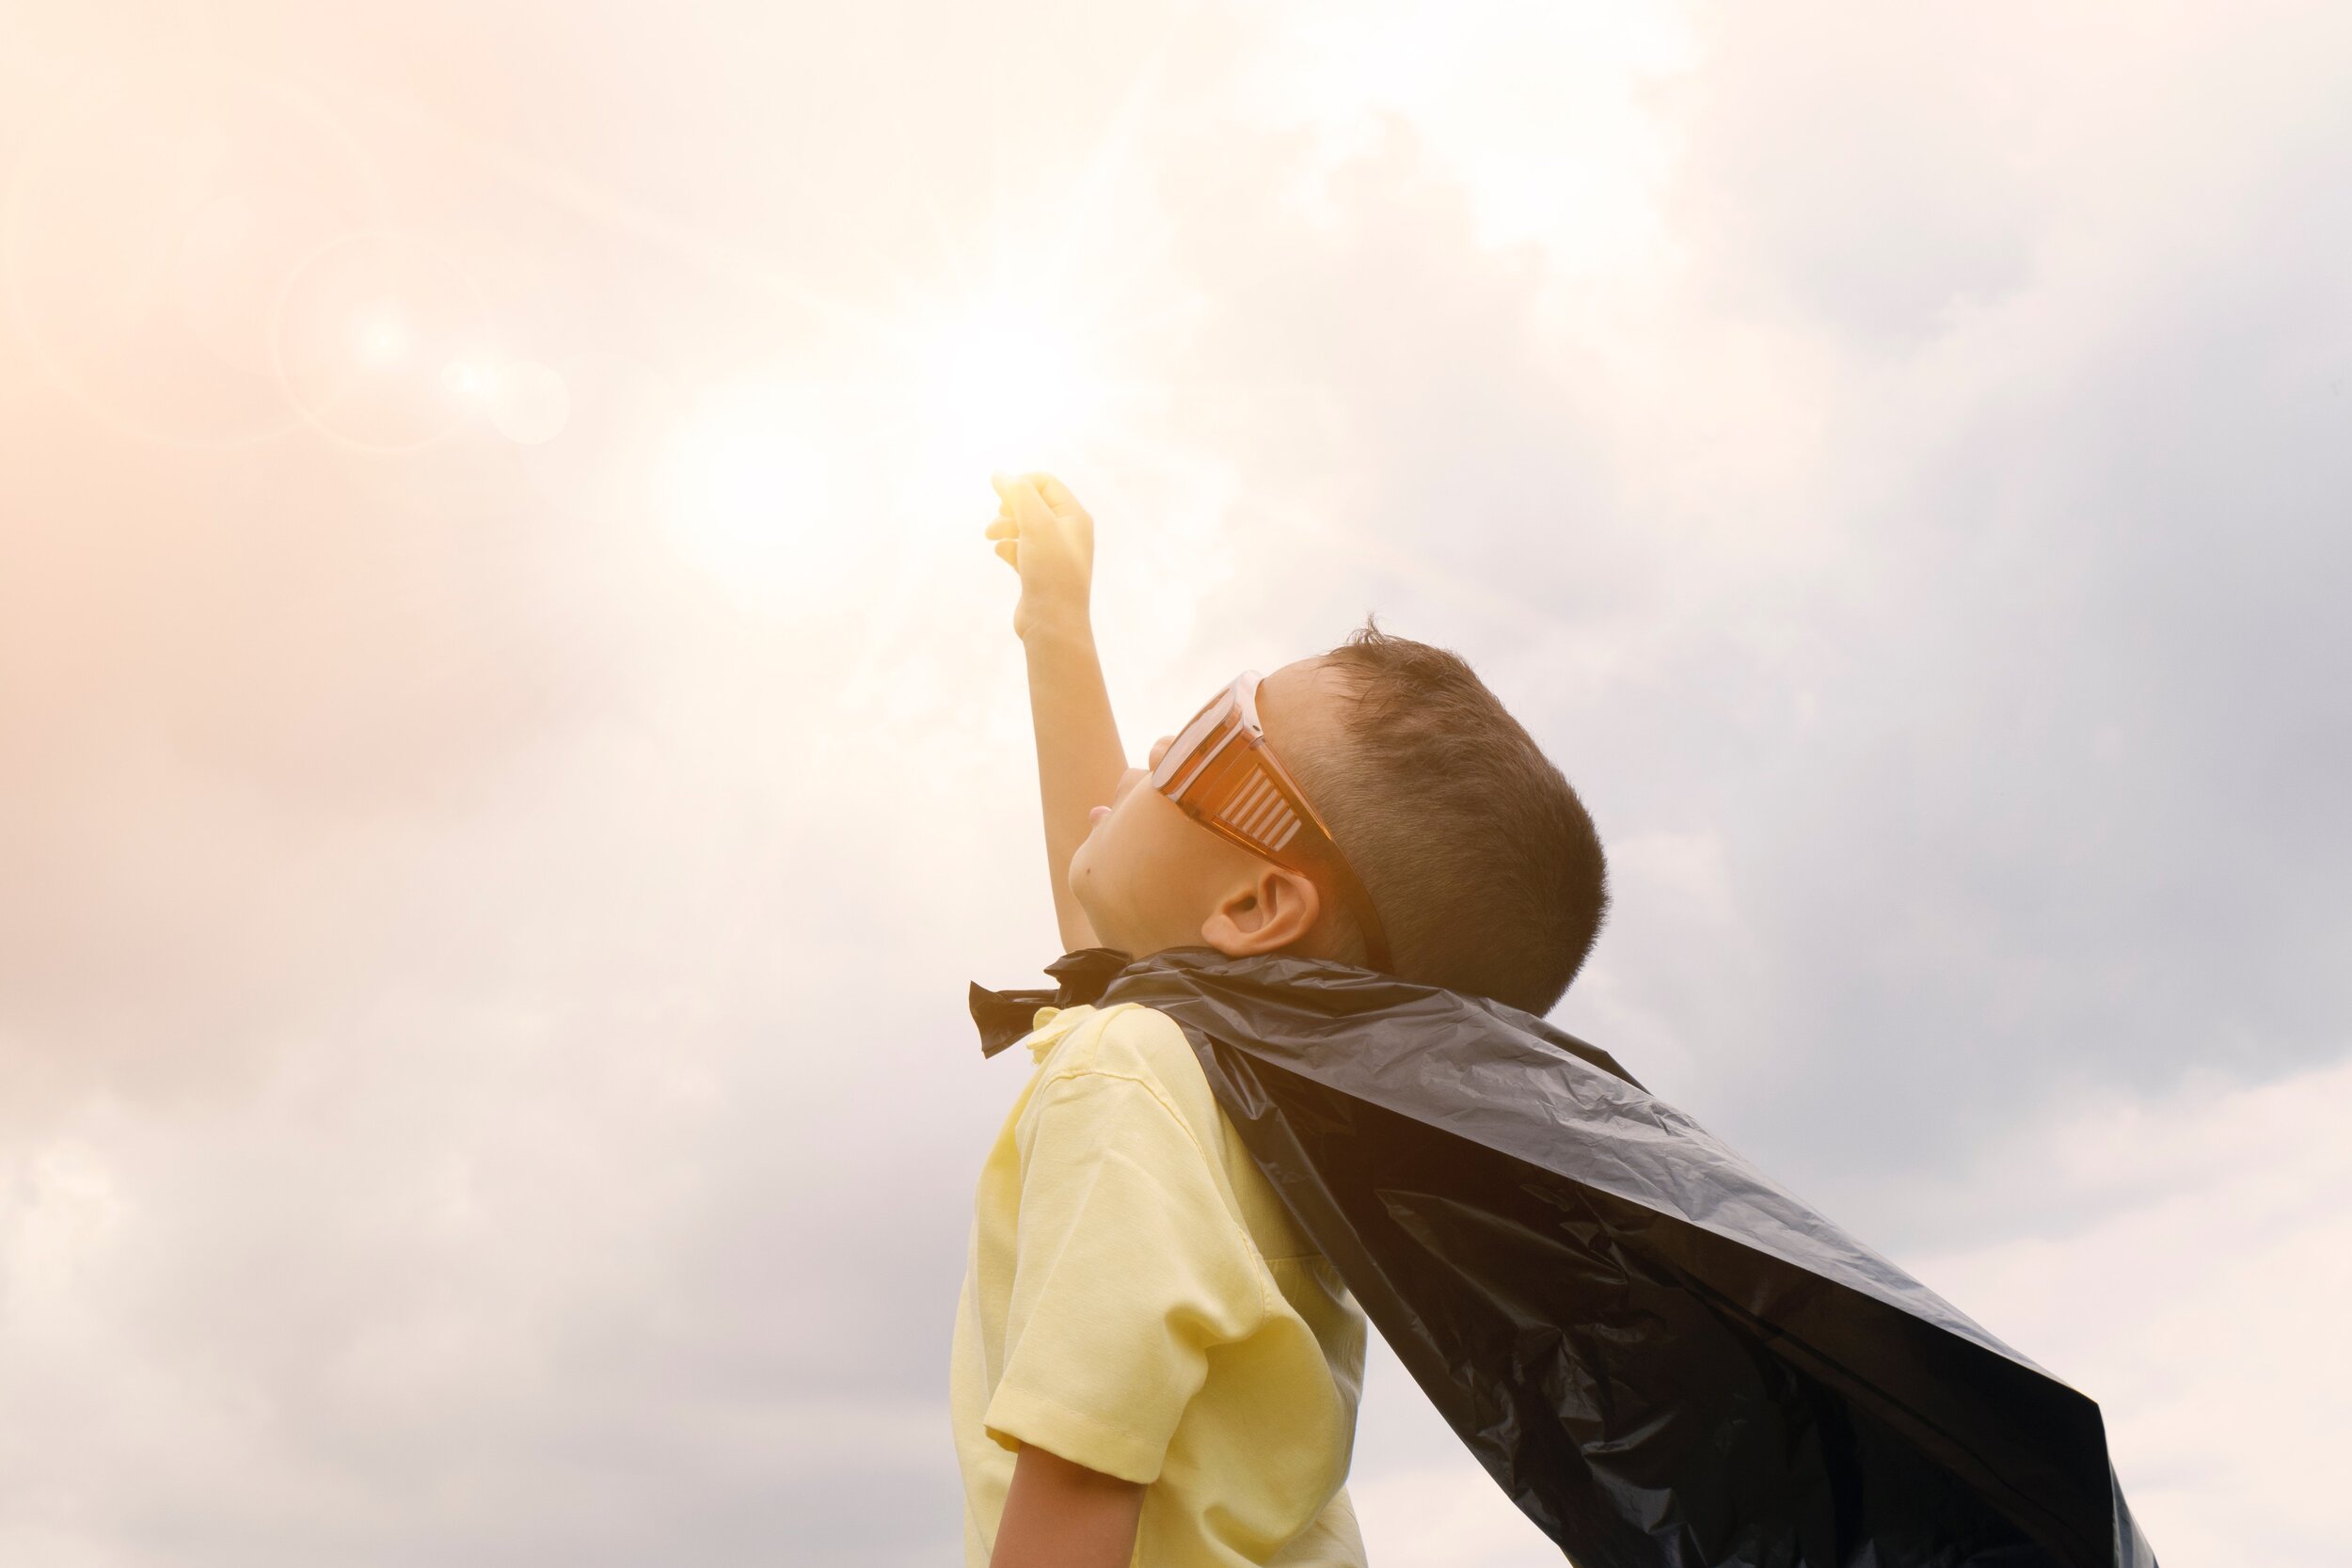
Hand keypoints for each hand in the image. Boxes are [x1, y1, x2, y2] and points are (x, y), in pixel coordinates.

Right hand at [986, 472, 1093, 641]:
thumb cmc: (1051, 572)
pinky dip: (1008, 547)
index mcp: (1075, 517)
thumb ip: (1019, 494)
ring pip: (1023, 526)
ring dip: (1004, 526)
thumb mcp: (1036, 524)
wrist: (1053, 624)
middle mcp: (1068, 533)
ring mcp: (1054, 553)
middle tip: (996, 520)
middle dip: (1009, 507)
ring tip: (991, 537)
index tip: (999, 495)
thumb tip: (1000, 474)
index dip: (1020, 484)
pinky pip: (1020, 549)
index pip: (1045, 483)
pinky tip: (1001, 553)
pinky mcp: (1040, 572)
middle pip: (1032, 503)